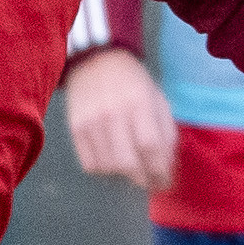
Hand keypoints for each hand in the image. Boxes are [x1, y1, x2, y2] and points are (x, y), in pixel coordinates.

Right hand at [63, 47, 177, 191]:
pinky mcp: (76, 129)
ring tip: (134, 173)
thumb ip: (166, 133)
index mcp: (138, 103)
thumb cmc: (133, 83)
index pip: (150, 147)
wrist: (95, 62)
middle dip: (143, 180)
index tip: (166, 181)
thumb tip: (168, 168)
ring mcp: (91, 123)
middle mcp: (113, 113)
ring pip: (108, 168)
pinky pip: (90, 165)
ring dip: (125, 178)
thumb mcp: (158, 100)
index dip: (160, 171)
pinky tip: (114, 166)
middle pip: (127, 163)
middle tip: (151, 182)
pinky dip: (105, 172)